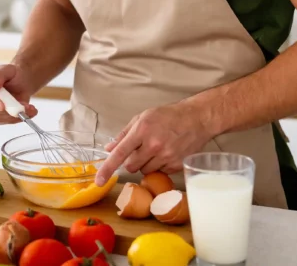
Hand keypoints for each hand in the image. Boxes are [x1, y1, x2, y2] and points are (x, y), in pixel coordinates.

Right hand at [0, 63, 37, 124]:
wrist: (21, 82)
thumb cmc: (12, 74)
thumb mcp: (8, 69)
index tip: (2, 106)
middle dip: (7, 109)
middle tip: (23, 106)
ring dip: (15, 114)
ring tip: (29, 107)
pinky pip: (7, 121)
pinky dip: (19, 117)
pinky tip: (29, 111)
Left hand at [95, 102, 213, 185]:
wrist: (197, 118)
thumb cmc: (167, 116)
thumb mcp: (142, 118)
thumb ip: (124, 134)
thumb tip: (108, 149)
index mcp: (142, 130)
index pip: (120, 153)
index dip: (107, 168)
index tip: (99, 181)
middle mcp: (153, 145)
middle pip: (131, 166)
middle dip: (132, 161)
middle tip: (141, 149)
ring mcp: (166, 156)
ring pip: (145, 171)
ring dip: (146, 163)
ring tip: (157, 149)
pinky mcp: (176, 165)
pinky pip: (160, 172)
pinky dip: (160, 165)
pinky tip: (167, 152)